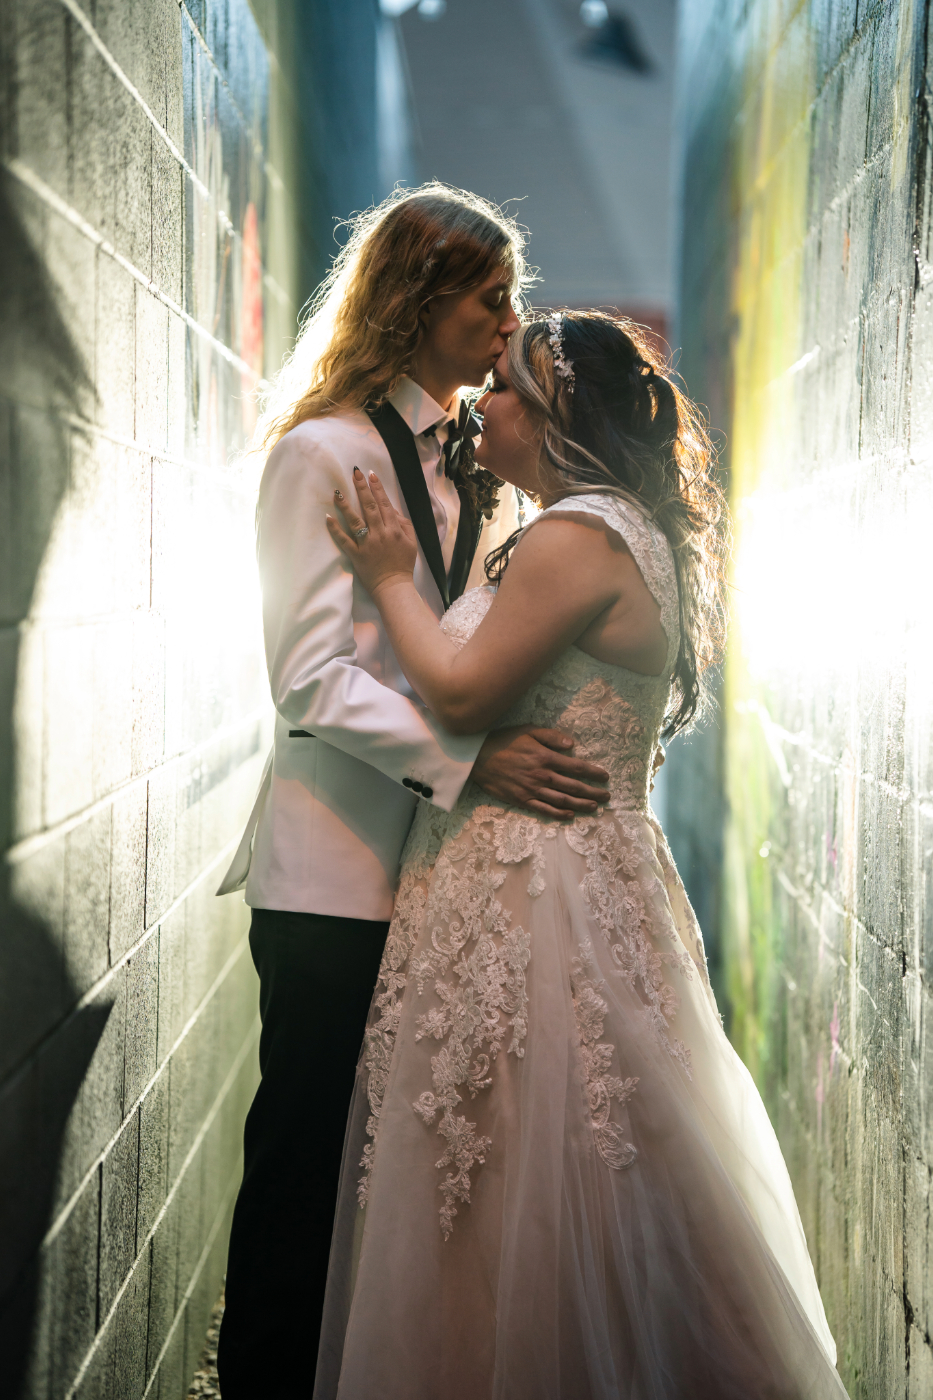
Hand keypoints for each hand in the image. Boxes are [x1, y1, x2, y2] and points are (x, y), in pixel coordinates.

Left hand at [326, 468, 417, 595]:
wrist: (393, 587)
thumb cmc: (403, 564)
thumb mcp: (411, 542)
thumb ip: (403, 524)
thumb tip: (391, 509)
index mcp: (394, 530)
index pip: (385, 504)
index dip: (378, 488)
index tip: (371, 474)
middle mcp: (380, 534)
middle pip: (370, 507)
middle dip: (362, 488)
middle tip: (355, 473)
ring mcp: (366, 544)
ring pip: (355, 520)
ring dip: (345, 505)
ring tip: (337, 491)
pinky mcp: (356, 555)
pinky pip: (343, 540)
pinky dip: (335, 529)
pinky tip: (328, 517)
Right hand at [471, 726, 609, 818]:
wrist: (478, 758)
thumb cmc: (504, 741)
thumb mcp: (528, 731)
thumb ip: (551, 736)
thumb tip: (572, 745)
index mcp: (545, 758)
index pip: (576, 767)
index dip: (593, 773)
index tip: (605, 776)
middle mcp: (541, 776)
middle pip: (573, 787)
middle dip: (593, 792)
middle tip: (607, 795)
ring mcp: (532, 790)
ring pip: (562, 801)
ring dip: (581, 805)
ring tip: (594, 806)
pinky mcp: (521, 800)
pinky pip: (544, 809)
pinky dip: (559, 813)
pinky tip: (570, 815)